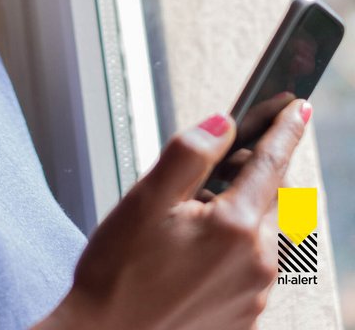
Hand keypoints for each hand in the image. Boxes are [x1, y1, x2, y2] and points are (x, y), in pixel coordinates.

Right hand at [35, 99, 309, 329]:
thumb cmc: (118, 274)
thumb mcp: (147, 198)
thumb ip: (190, 153)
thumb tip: (223, 125)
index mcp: (235, 227)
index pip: (270, 162)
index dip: (283, 128)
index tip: (296, 107)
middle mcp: (256, 263)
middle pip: (270, 195)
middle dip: (252, 170)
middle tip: (216, 161)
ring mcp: (253, 293)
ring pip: (261, 230)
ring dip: (240, 209)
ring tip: (191, 213)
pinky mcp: (244, 316)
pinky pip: (251, 264)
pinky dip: (234, 243)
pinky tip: (193, 250)